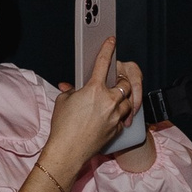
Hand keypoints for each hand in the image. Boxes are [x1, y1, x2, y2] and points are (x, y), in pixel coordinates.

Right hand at [43, 36, 140, 184]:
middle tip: (114, 82)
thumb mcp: (63, 102)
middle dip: (121, 81)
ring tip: (112, 100)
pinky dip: (120, 114)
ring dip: (122, 99)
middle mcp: (108, 101)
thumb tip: (72, 89)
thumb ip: (72, 91)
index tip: (111, 41)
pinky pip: (124, 117)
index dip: (108, 49)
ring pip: (128, 101)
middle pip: (124, 84)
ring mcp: (115, 116)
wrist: (68, 151)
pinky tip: (109, 116)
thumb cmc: (63, 127)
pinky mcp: (118, 129)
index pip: (103, 63)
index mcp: (94, 89)